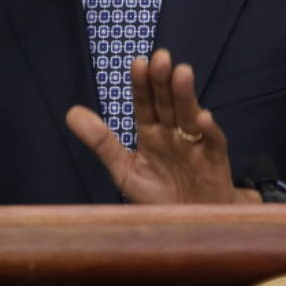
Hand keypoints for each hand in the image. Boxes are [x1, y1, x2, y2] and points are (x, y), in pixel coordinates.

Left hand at [66, 48, 259, 203]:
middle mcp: (174, 134)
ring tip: (182, 73)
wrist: (192, 229)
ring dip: (186, 96)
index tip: (138, 62)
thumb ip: (101, 142)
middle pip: (168, 103)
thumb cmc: (160, 197)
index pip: (144, 104)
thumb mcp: (124, 171)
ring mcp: (196, 147)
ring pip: (190, 116)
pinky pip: (213, 145)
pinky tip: (204, 118)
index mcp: (151, 134)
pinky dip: (210, 132)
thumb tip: (71, 112)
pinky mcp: (215, 164)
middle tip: (160, 57)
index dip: (142, 84)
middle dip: (163, 81)